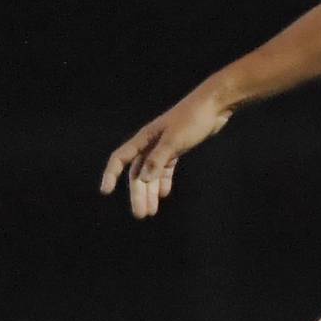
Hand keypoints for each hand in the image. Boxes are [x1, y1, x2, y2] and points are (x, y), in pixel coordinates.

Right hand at [99, 84, 233, 217]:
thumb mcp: (174, 141)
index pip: (120, 158)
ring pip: (151, 173)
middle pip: (138, 172)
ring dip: (150, 192)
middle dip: (138, 193)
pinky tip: (164, 194)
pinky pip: (165, 169)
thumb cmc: (193, 119)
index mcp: (144, 139)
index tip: (106, 192)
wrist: (214, 105)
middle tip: (141, 214)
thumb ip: (158, 160)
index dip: (111, 175)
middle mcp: (150, 143)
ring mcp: (163, 146)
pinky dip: (163, 181)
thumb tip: (142, 180)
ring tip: (151, 211)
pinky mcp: (177, 148)